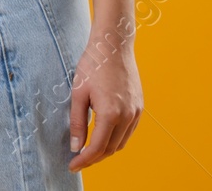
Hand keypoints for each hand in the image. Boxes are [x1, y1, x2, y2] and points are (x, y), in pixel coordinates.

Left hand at [67, 24, 142, 171]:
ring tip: (89, 150)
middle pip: (110, 149)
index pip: (97, 148)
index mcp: (111, 113)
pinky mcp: (139, 107)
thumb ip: (77, 122)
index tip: (72, 165)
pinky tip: (103, 136)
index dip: (84, 160)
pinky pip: (128, 131)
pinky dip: (116, 139)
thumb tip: (75, 147)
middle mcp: (127, 115)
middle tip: (78, 160)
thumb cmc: (93, 65)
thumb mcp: (78, 93)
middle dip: (94, 158)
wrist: (114, 45)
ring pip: (121, 142)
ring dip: (105, 150)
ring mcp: (136, 112)